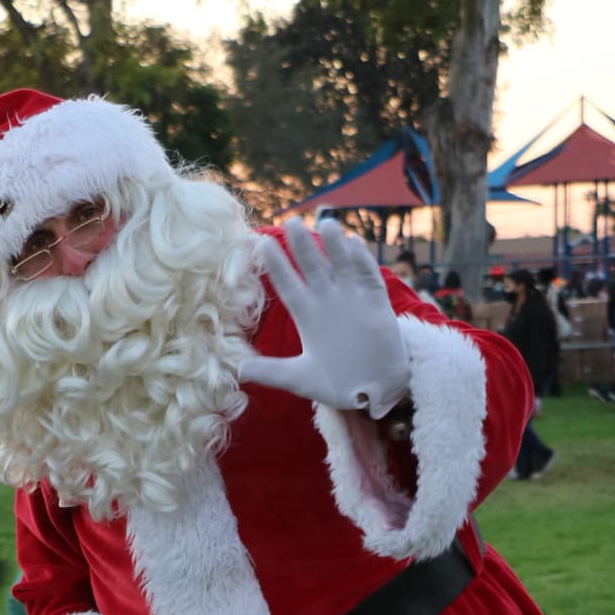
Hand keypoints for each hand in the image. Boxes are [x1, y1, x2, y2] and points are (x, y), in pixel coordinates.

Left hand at [239, 216, 409, 418]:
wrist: (374, 393)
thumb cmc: (338, 384)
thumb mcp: (300, 378)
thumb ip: (271, 372)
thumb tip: (238, 369)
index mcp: (308, 315)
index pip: (289, 284)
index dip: (277, 265)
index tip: (261, 243)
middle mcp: (328, 301)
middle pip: (313, 267)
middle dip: (302, 246)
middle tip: (290, 221)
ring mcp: (353, 300)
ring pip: (341, 265)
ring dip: (334, 246)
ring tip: (324, 225)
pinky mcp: (376, 304)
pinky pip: (368, 277)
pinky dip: (362, 262)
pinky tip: (353, 244)